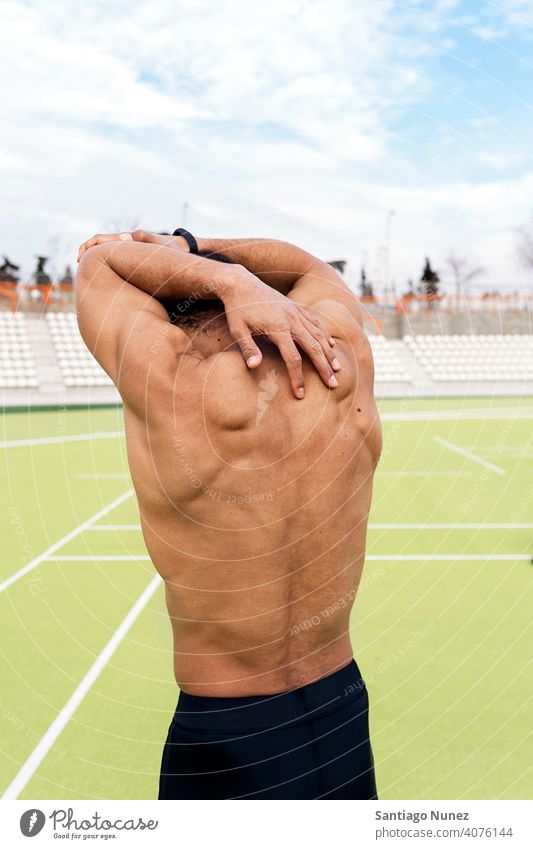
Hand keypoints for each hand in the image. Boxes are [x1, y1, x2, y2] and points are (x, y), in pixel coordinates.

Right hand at [77, 229, 188, 261]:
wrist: (181, 249)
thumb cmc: (172, 249)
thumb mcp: (160, 245)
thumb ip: (146, 240)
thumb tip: (131, 235)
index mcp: (129, 238)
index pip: (102, 239)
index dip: (90, 246)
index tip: (80, 255)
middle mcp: (127, 242)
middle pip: (101, 243)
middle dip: (87, 251)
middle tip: (78, 261)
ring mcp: (129, 249)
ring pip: (107, 252)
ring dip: (95, 257)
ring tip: (86, 270)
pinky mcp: (133, 257)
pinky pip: (115, 258)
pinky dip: (106, 263)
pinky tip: (103, 275)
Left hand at [220, 267, 339, 398]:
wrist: (240, 283)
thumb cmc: (237, 309)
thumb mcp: (237, 330)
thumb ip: (247, 348)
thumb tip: (254, 367)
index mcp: (278, 328)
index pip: (293, 358)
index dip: (298, 377)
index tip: (300, 394)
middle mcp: (291, 320)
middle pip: (313, 347)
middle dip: (324, 368)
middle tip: (333, 385)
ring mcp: (296, 312)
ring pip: (318, 335)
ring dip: (329, 353)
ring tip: (337, 368)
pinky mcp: (296, 307)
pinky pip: (315, 322)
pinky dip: (324, 335)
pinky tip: (330, 345)